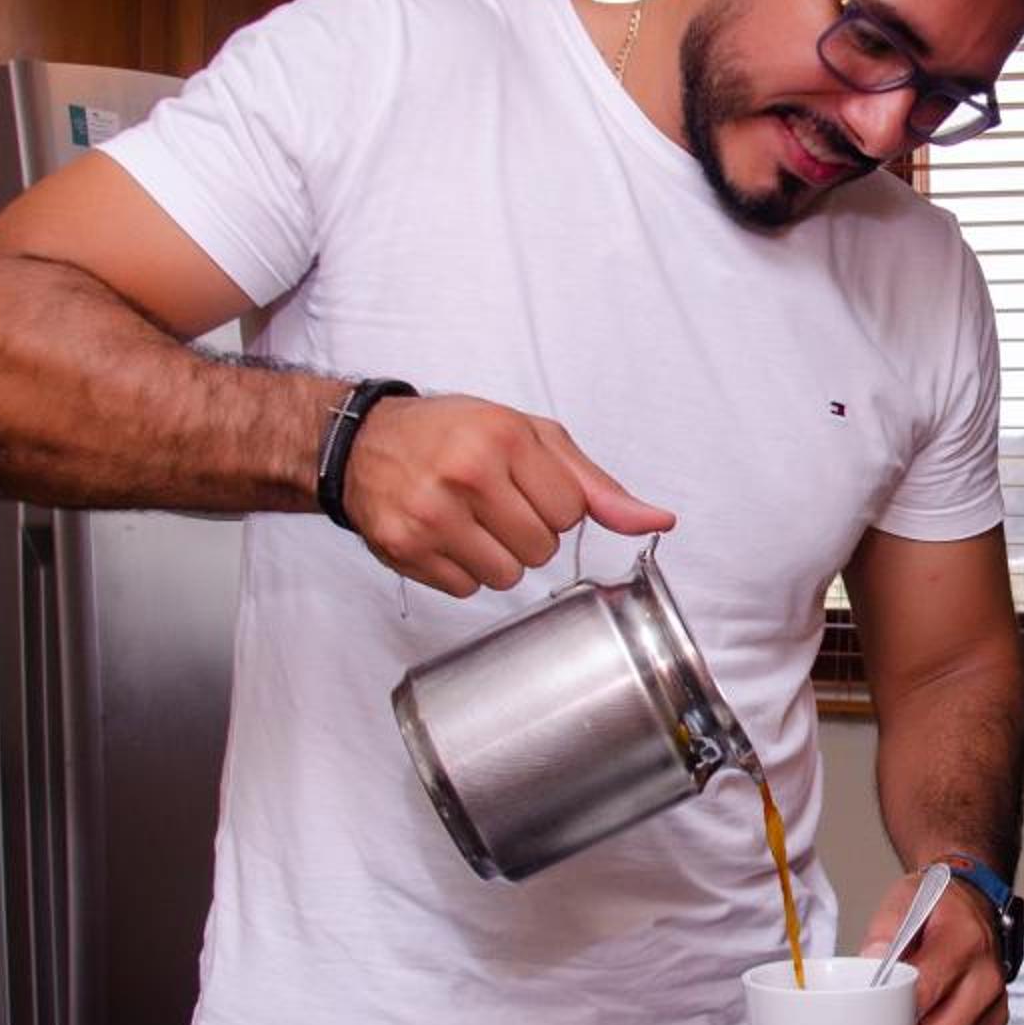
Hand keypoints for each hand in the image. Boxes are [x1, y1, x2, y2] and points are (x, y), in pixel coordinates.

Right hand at [341, 394, 675, 596]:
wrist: (366, 443)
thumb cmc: (455, 434)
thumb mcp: (532, 438)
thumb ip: (597, 485)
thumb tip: (657, 522)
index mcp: (503, 438)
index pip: (571, 512)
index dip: (554, 506)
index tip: (526, 486)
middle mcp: (465, 475)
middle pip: (541, 550)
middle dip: (528, 533)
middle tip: (495, 504)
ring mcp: (430, 515)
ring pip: (507, 577)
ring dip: (497, 557)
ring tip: (470, 521)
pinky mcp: (403, 549)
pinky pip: (466, 589)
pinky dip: (462, 571)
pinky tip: (445, 536)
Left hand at [860, 865, 1008, 1024]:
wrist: (974, 906)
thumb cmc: (939, 906)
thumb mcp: (905, 899)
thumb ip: (884, 930)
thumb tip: (871, 962)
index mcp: (964, 941)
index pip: (923, 994)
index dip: (890, 1015)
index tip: (869, 1022)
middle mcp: (986, 977)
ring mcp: (995, 1005)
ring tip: (905, 1022)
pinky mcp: (997, 1024)